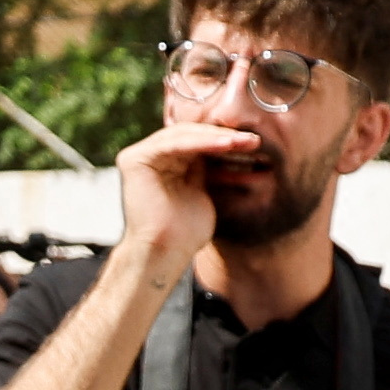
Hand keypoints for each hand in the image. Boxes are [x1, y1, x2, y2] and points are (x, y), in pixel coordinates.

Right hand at [111, 118, 257, 280]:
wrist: (166, 253)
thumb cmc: (185, 234)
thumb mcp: (201, 192)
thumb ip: (204, 168)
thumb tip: (227, 144)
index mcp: (162, 164)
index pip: (194, 143)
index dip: (223, 141)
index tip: (253, 144)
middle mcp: (149, 158)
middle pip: (189, 136)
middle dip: (223, 136)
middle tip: (253, 139)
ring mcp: (140, 157)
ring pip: (183, 136)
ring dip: (216, 137)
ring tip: (243, 141)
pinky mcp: (135, 160)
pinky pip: (174, 144)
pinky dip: (202, 142)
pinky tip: (226, 144)